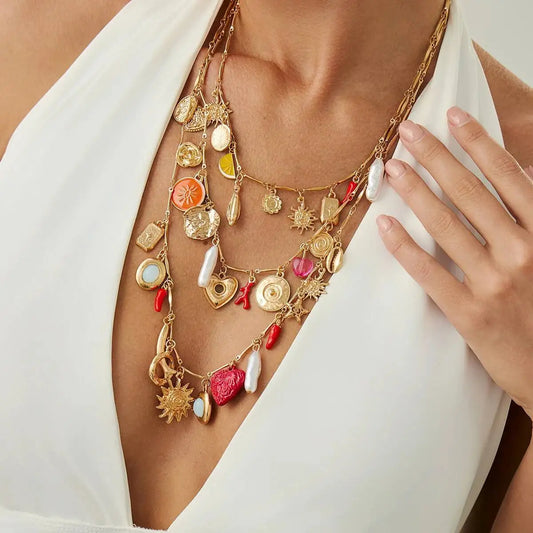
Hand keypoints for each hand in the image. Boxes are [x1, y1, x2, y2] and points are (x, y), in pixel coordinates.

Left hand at [376, 106, 532, 418]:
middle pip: (470, 192)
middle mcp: (523, 251)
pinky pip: (430, 274)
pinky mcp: (470, 313)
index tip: (452, 115)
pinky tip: (383, 224)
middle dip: (436, 156)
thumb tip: (520, 174)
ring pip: (447, 226)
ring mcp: (495, 282)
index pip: (507, 176)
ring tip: (392, 167)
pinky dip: (404, 247)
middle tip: (407, 131)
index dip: (478, 142)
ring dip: (416, 191)